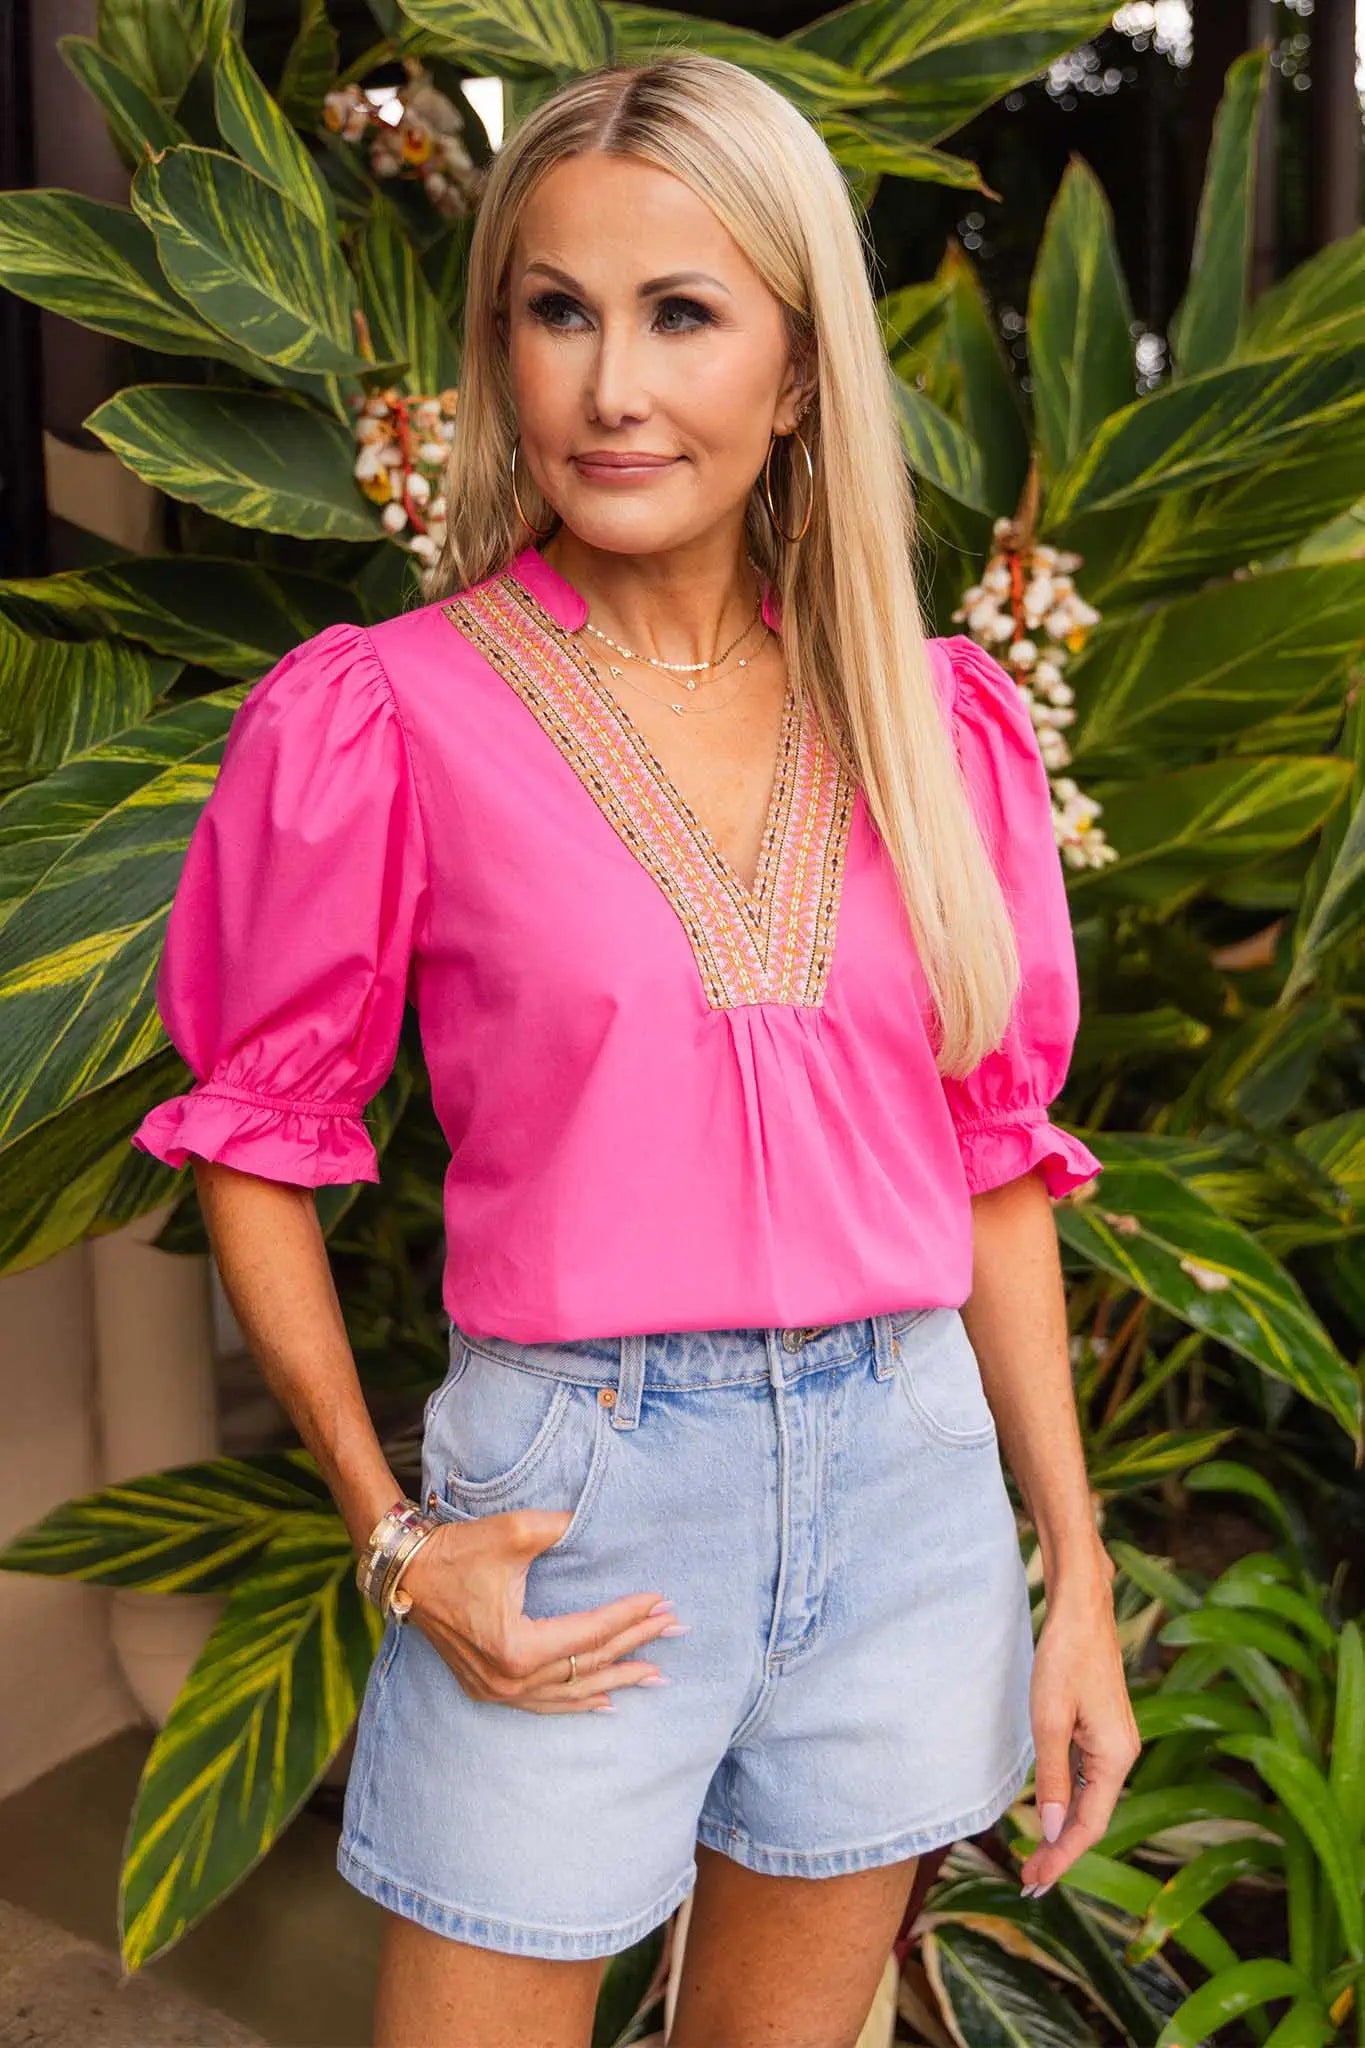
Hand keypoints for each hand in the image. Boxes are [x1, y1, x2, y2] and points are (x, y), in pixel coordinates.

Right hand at [395, 1507, 682, 1712]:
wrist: (405, 1573)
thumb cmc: (458, 1551)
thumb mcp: (513, 1532)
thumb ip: (562, 1528)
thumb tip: (597, 1522)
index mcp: (519, 1647)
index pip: (591, 1633)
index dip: (630, 1616)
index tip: (663, 1602)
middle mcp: (511, 1680)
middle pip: (588, 1664)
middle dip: (636, 1645)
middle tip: (675, 1629)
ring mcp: (498, 1691)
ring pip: (571, 1692)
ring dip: (615, 1680)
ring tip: (655, 1674)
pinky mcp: (489, 1689)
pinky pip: (544, 1703)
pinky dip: (577, 1702)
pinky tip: (605, 1702)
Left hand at [1018, 1563, 1140, 1896]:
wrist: (1082, 1607)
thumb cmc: (1064, 1657)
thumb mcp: (1049, 1720)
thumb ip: (1053, 1778)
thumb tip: (1055, 1832)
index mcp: (1116, 1757)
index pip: (1089, 1826)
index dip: (1062, 1858)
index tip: (1033, 1883)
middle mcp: (1124, 1755)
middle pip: (1092, 1819)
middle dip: (1061, 1853)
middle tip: (1027, 1882)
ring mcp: (1116, 1743)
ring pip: (1091, 1801)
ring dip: (1064, 1831)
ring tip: (1035, 1860)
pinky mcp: (1105, 1730)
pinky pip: (1088, 1779)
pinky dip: (1069, 1802)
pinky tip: (1052, 1817)